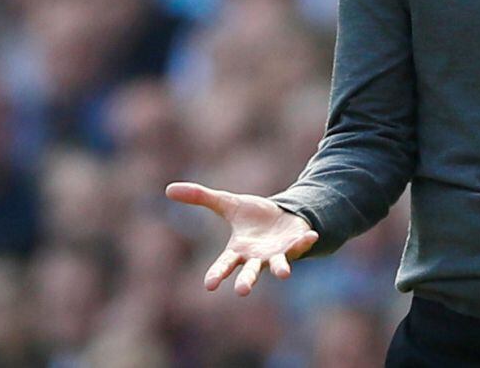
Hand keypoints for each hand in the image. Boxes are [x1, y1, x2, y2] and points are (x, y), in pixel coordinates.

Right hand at [165, 182, 318, 295]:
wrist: (281, 217)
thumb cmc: (253, 216)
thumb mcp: (227, 203)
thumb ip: (200, 198)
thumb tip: (168, 189)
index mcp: (238, 250)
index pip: (224, 264)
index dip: (217, 274)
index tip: (209, 285)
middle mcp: (256, 258)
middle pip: (249, 272)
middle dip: (247, 281)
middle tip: (243, 291)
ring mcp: (277, 254)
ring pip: (277, 266)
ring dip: (281, 269)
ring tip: (284, 274)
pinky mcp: (295, 246)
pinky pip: (300, 246)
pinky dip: (305, 242)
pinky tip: (312, 236)